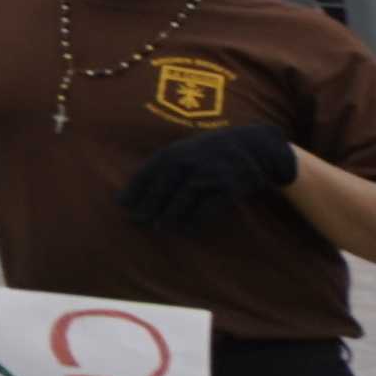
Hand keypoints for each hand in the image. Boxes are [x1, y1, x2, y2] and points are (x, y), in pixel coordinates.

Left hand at [118, 123, 294, 232]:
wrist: (252, 146)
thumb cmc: (210, 151)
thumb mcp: (184, 150)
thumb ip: (162, 167)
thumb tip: (138, 190)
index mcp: (172, 153)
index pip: (146, 173)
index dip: (134, 190)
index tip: (122, 205)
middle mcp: (186, 163)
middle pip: (161, 190)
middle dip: (147, 208)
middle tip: (136, 222)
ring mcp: (206, 174)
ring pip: (181, 200)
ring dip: (168, 217)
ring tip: (158, 230)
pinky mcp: (226, 187)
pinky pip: (207, 207)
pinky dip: (196, 220)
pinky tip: (188, 230)